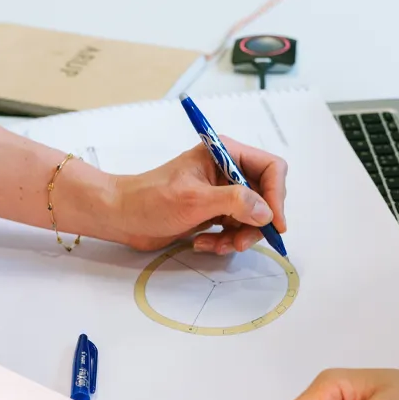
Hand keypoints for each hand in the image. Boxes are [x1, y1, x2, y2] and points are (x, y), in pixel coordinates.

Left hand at [108, 137, 287, 252]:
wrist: (122, 216)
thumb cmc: (150, 199)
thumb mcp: (195, 200)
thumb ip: (235, 202)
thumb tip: (266, 212)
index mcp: (225, 154)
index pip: (270, 168)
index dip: (276, 196)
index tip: (274, 224)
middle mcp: (228, 171)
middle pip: (265, 197)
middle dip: (256, 223)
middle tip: (240, 242)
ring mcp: (222, 193)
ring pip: (252, 218)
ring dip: (239, 237)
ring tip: (217, 246)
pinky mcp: (215, 212)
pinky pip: (236, 229)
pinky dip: (226, 241)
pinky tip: (204, 243)